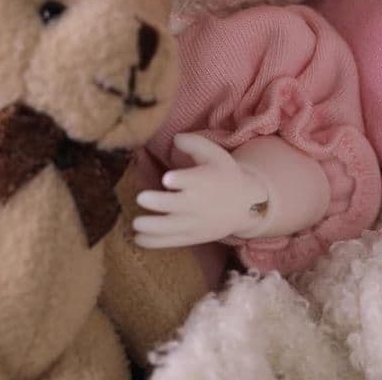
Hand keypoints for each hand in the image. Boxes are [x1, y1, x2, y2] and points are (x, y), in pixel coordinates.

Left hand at [133, 133, 268, 248]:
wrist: (245, 205)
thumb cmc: (224, 173)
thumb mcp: (215, 154)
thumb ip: (193, 143)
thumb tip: (175, 138)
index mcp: (203, 181)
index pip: (191, 181)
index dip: (179, 180)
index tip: (167, 179)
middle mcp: (198, 204)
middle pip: (177, 205)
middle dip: (159, 203)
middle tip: (141, 197)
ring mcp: (195, 223)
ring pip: (172, 228)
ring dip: (152, 227)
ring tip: (135, 224)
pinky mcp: (192, 237)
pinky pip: (172, 241)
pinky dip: (155, 242)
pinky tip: (137, 239)